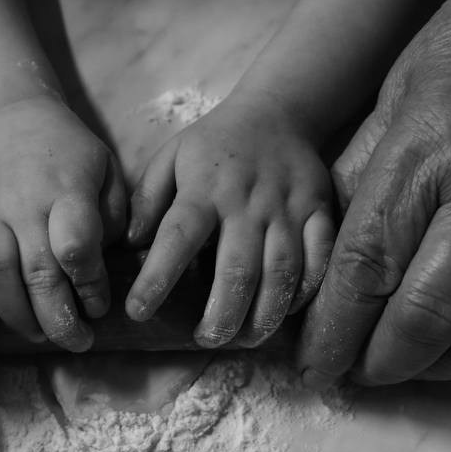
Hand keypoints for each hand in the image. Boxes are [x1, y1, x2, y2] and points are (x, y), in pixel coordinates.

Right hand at [0, 96, 126, 350]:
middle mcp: (23, 206)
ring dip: (17, 314)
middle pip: (36, 274)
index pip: (75, 248)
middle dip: (59, 319)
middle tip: (79, 342)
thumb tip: (110, 258)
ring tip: (39, 336)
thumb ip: (116, 214)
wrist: (16, 116)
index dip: (90, 285)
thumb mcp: (108, 169)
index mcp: (66, 191)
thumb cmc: (71, 150)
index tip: (100, 306)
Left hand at [125, 92, 334, 347]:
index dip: (156, 278)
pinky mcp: (319, 211)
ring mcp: (288, 208)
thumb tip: (130, 244)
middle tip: (206, 340)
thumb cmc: (215, 144)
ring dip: (264, 313)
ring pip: (282, 270)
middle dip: (222, 314)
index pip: (177, 237)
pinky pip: (319, 258)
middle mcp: (247, 201)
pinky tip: (286, 312)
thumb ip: (147, 199)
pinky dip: (306, 290)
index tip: (137, 311)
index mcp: (204, 188)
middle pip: (237, 268)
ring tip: (245, 339)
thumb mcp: (171, 157)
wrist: (278, 110)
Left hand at [297, 0, 450, 387]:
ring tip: (412, 370)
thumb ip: (366, 175)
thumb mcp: (396, 94)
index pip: (366, 269)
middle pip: (427, 315)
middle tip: (355, 376)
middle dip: (382, 364)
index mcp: (423, 157)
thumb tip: (331, 248)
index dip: (333, 332)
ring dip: (447, 368)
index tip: (313, 364)